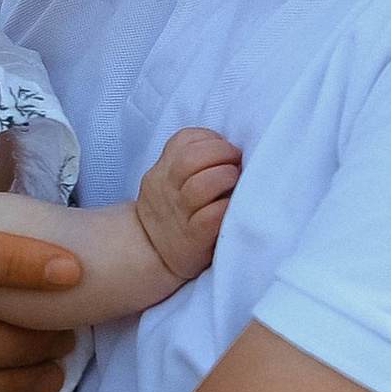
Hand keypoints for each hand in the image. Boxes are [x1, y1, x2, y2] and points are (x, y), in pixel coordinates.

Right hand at [136, 129, 241, 285]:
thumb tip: (234, 151)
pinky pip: (210, 217)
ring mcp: (179, 214)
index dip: (211, 139)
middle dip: (222, 153)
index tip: (226, 150)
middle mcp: (167, 188)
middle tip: (237, 163)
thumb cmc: (176, 210)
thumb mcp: (171, 180)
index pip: (183, 139)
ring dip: (225, 177)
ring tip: (236, 183)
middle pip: (190, 159)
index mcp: (163, 169)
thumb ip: (193, 161)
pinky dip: (225, 207)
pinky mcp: (193, 238)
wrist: (153, 252)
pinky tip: (232, 206)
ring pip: (200, 186)